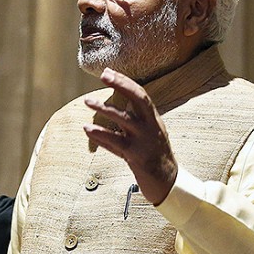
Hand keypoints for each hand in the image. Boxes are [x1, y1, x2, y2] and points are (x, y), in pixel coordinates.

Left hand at [83, 67, 177, 204]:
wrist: (166, 181)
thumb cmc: (151, 155)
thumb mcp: (144, 134)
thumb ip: (126, 122)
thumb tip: (103, 109)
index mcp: (153, 119)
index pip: (141, 94)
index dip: (124, 81)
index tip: (108, 72)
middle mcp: (151, 126)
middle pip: (139, 99)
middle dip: (122, 85)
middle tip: (103, 75)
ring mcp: (144, 140)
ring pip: (124, 119)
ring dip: (104, 108)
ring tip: (88, 101)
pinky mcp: (136, 156)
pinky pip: (116, 142)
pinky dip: (100, 135)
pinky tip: (87, 129)